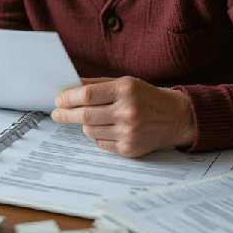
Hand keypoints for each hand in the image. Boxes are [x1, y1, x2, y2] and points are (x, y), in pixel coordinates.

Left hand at [51, 76, 194, 157]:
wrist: (176, 118)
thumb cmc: (146, 97)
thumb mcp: (125, 82)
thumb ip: (96, 84)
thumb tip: (69, 87)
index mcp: (126, 90)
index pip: (87, 95)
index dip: (68, 98)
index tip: (58, 100)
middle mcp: (128, 112)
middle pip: (85, 115)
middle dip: (65, 114)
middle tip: (56, 113)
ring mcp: (129, 133)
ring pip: (90, 131)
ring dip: (82, 125)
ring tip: (86, 118)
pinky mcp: (130, 149)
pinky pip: (100, 143)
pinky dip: (96, 135)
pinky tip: (102, 128)